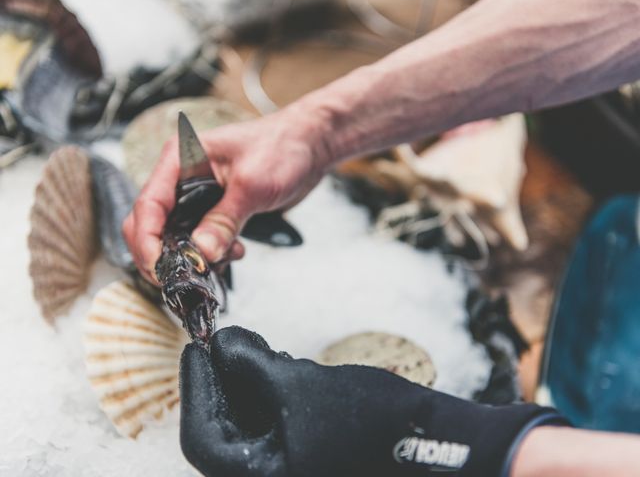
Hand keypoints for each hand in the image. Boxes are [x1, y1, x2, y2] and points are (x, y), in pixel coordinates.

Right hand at [123, 104, 332, 282]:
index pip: (148, 204)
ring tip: (217, 261)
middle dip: (158, 254)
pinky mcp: (212, 210)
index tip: (159, 267)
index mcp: (181, 158)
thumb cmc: (282, 148)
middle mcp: (181, 177)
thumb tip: (201, 253)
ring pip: (171, 235)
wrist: (309, 146)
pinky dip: (208, 253)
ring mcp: (195, 195)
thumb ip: (224, 220)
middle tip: (177, 278)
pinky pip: (196, 239)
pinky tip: (233, 252)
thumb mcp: (252, 185)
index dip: (147, 240)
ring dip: (187, 256)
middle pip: (149, 223)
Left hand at [179, 326, 563, 476]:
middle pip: (226, 429)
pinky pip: (276, 424)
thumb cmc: (371, 423)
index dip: (195, 388)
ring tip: (253, 347)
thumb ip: (252, 364)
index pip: (202, 437)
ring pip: (251, 424)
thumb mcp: (300, 386)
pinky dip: (272, 392)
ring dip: (248, 382)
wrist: (437, 440)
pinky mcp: (311, 453)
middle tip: (224, 342)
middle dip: (223, 381)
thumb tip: (220, 343)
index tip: (195, 348)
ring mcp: (293, 467)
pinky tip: (280, 364)